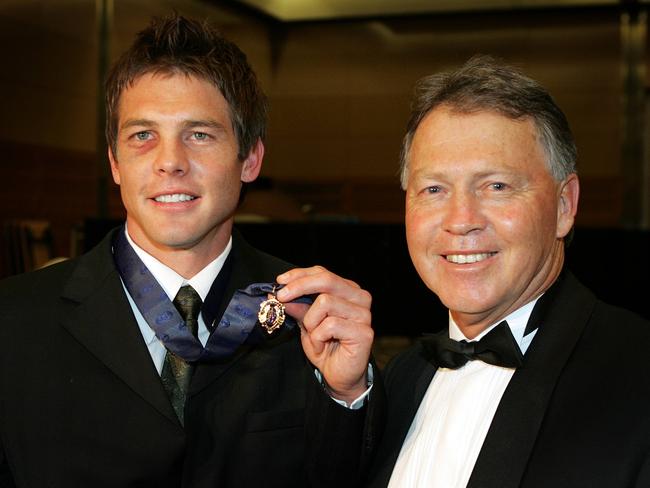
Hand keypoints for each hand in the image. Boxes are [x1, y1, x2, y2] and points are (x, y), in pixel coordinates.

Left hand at [276, 266, 373, 403]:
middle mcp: (359, 298)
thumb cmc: (325, 347)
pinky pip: (330, 325)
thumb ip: (298, 306)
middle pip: (326, 280)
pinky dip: (318, 337)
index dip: (299, 275)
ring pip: (325, 302)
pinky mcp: (364, 332)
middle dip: (299, 287)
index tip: (280, 282)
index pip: (322, 273)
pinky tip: (322, 346)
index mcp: (347, 290)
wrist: (338, 375)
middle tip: (281, 298)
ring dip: (310, 322)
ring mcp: (363, 314)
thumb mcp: (306, 323)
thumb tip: (281, 294)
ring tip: (314, 336)